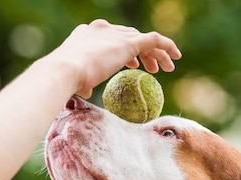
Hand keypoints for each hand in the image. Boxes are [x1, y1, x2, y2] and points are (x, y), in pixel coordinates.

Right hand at [50, 19, 181, 97]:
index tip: (132, 65)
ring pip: (143, 39)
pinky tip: (176, 57)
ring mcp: (115, 34)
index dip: (125, 51)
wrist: (64, 70)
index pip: (112, 37)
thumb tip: (84, 91)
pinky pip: (154, 40)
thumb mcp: (75, 80)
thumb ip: (83, 83)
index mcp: (87, 34)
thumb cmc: (65, 80)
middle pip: (129, 36)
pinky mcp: (128, 42)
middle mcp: (102, 29)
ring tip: (165, 69)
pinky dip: (166, 46)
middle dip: (141, 52)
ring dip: (156, 53)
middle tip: (150, 69)